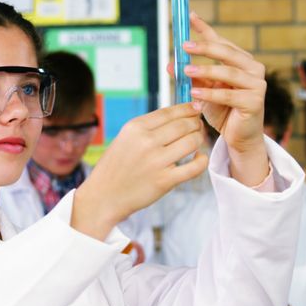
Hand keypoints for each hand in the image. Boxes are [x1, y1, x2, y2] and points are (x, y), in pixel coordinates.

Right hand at [73, 103, 207, 239]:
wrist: (103, 197)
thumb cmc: (115, 168)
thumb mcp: (124, 139)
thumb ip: (147, 128)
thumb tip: (177, 115)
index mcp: (135, 128)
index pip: (169, 112)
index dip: (187, 108)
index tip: (195, 109)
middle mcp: (146, 141)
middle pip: (184, 124)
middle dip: (196, 124)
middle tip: (198, 127)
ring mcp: (156, 161)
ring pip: (192, 141)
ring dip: (199, 140)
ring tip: (197, 142)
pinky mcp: (165, 181)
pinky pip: (195, 167)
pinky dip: (202, 161)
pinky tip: (199, 159)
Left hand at [173, 13, 269, 186]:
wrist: (239, 136)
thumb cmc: (223, 110)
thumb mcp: (203, 90)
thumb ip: (191, 76)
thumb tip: (169, 64)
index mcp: (241, 61)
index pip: (221, 41)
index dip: (205, 29)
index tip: (189, 16)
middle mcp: (253, 68)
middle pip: (227, 52)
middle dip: (204, 47)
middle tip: (184, 46)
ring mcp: (257, 84)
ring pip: (228, 72)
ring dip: (205, 71)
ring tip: (186, 72)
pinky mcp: (254, 102)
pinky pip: (228, 94)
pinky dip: (210, 93)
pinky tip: (194, 94)